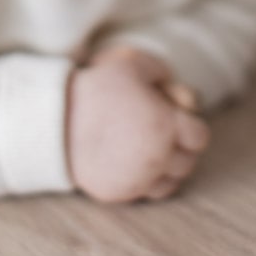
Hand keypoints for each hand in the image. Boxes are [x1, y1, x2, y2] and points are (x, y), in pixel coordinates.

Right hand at [66, 47, 209, 202]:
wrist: (56, 118)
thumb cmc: (97, 86)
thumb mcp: (132, 62)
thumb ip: (161, 71)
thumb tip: (174, 88)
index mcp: (166, 126)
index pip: (199, 136)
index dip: (189, 123)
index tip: (171, 115)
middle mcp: (157, 157)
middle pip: (188, 161)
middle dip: (179, 145)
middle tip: (157, 130)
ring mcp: (138, 179)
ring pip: (171, 182)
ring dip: (166, 167)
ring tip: (148, 147)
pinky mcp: (119, 193)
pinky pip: (146, 193)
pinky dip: (146, 180)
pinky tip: (133, 161)